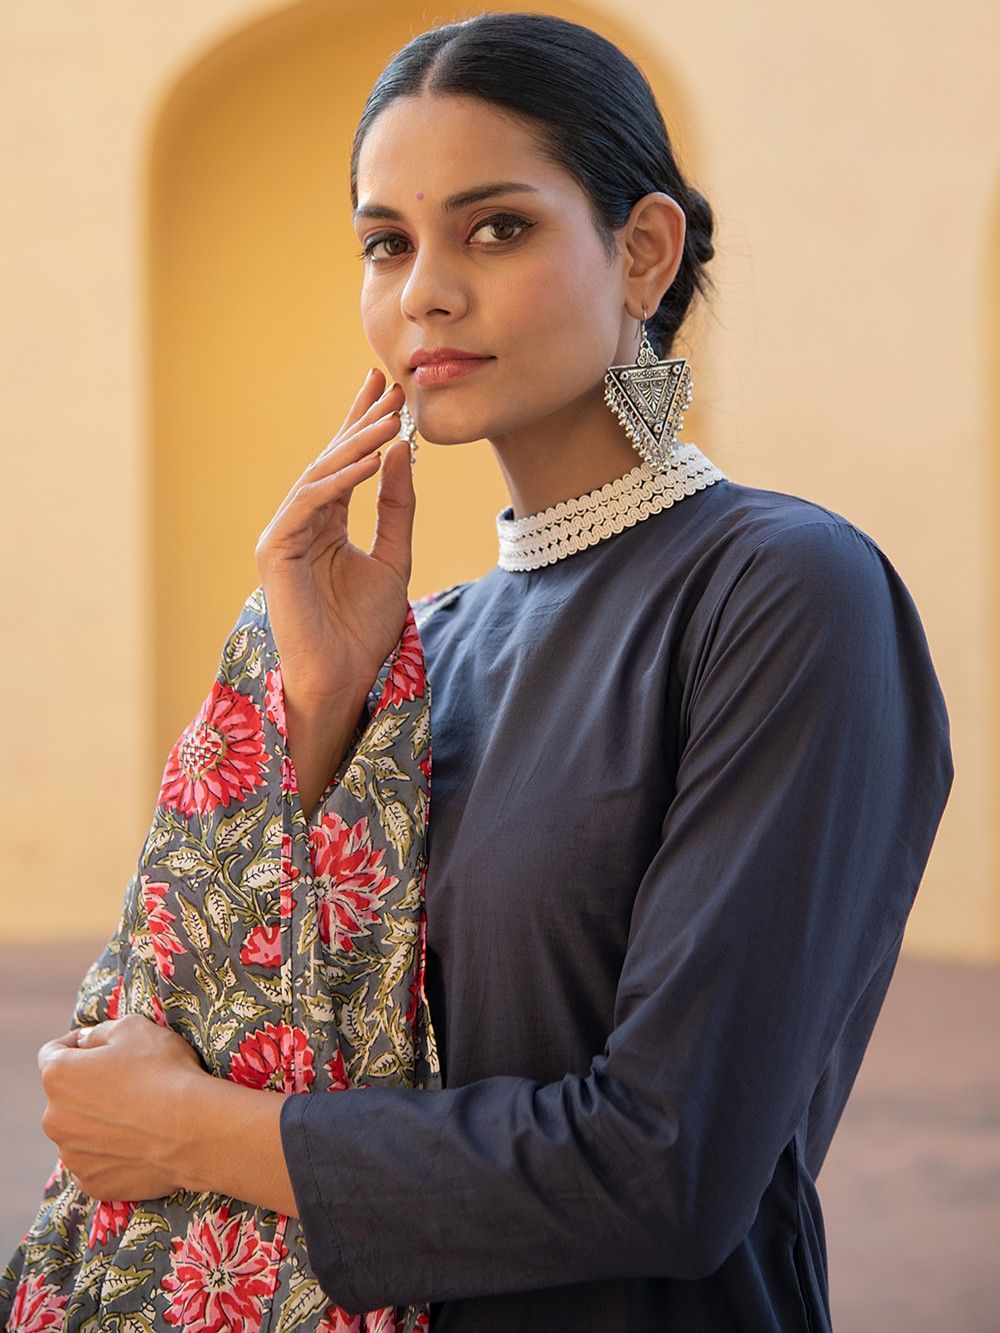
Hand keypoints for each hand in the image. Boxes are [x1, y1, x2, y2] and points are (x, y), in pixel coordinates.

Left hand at [37, 1015, 203, 1200]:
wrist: (196, 1129)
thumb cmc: (164, 1071)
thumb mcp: (133, 1028)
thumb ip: (99, 1033)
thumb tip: (85, 1041)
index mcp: (58, 1077)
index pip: (52, 1053)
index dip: (76, 1044)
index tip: (97, 1045)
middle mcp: (54, 1120)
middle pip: (66, 1097)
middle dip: (88, 1087)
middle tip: (127, 1082)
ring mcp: (72, 1157)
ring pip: (80, 1133)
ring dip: (99, 1123)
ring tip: (138, 1116)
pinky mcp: (93, 1184)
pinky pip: (95, 1163)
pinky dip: (111, 1153)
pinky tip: (139, 1143)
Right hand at [254, 368, 413, 713]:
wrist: (344, 677)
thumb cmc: (364, 628)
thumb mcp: (394, 557)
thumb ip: (396, 507)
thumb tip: (401, 451)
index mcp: (326, 525)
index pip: (346, 465)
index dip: (364, 425)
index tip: (390, 390)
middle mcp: (300, 524)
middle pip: (331, 461)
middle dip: (360, 421)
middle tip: (390, 386)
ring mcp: (283, 535)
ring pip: (321, 478)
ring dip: (357, 445)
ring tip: (391, 417)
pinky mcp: (274, 551)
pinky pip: (310, 505)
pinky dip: (340, 481)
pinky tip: (370, 460)